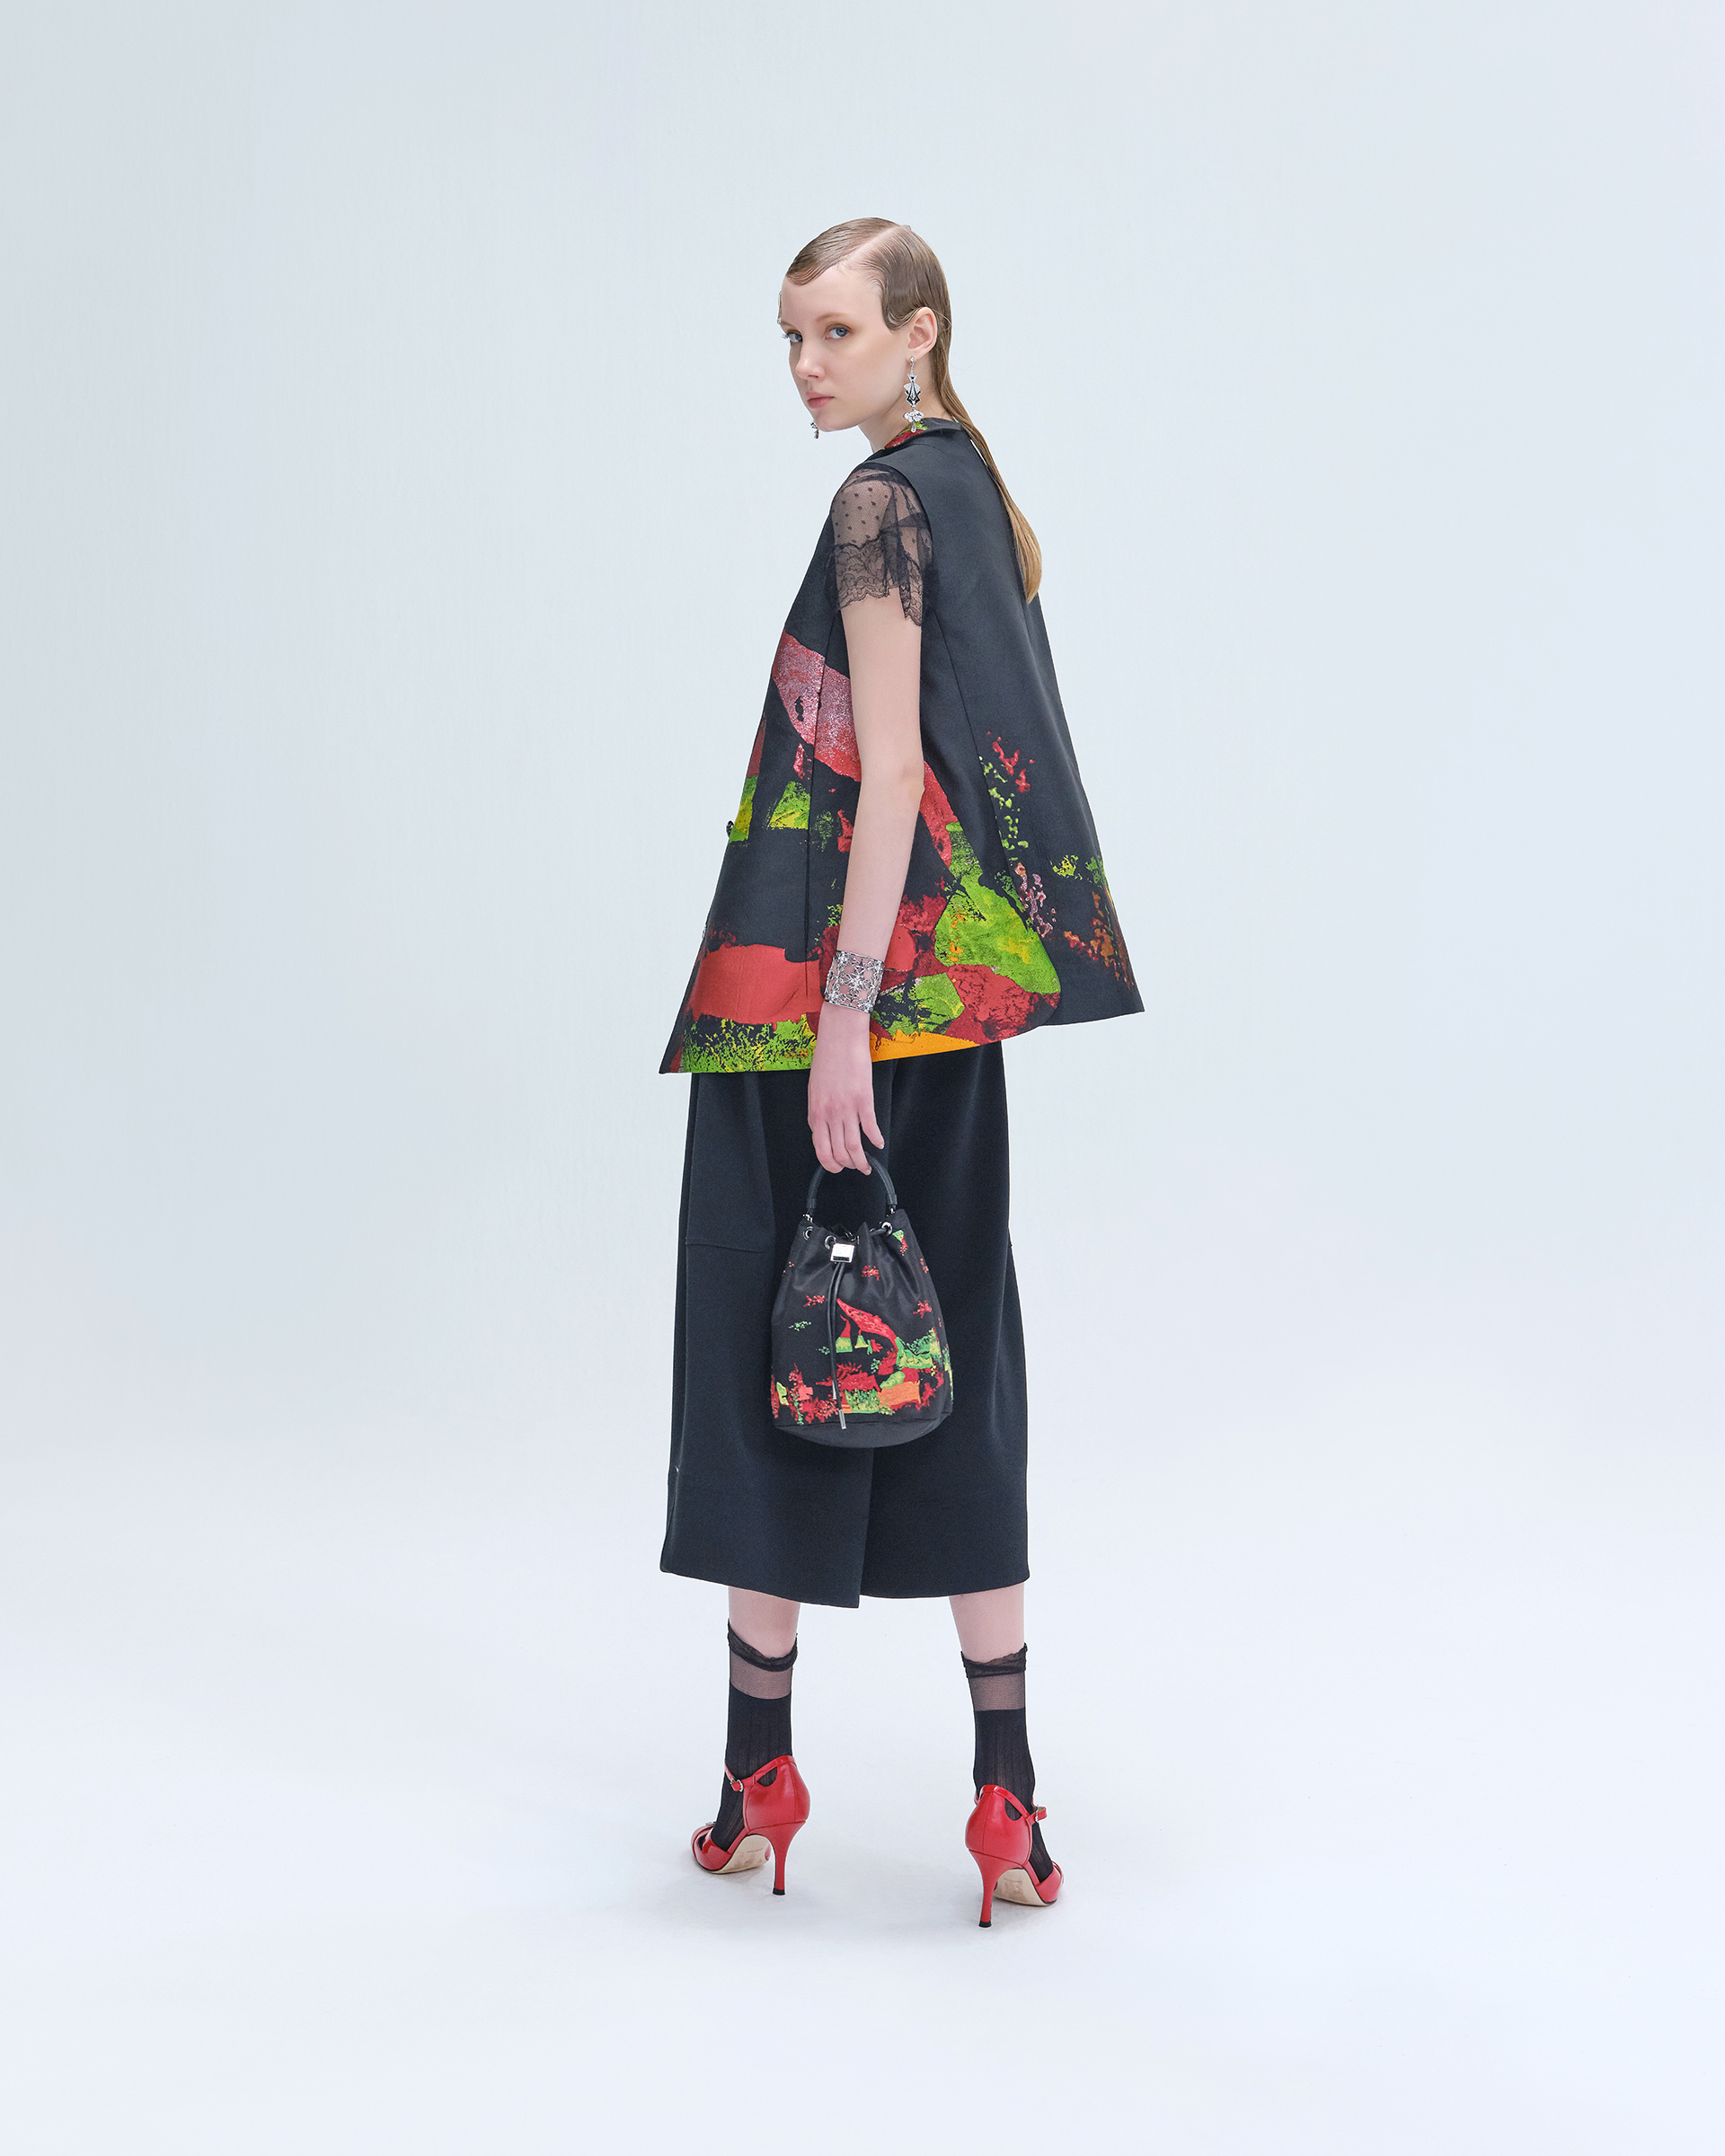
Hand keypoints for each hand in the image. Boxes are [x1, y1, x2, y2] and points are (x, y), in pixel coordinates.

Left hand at [807, 1005, 883, 1173]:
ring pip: (854, 1148)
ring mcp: (846, 1109)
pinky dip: (876, 1140)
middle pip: (838, 1154)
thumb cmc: (826, 1060)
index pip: (821, 1151)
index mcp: (815, 1114)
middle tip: (857, 1168)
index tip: (839, 1167)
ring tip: (867, 1166)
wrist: (839, 1037)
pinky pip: (870, 1128)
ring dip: (862, 1162)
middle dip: (848, 1166)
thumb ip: (819, 1112)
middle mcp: (829, 1115)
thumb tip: (824, 1131)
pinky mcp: (863, 1100)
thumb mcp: (815, 1090)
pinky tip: (879, 1144)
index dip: (831, 1164)